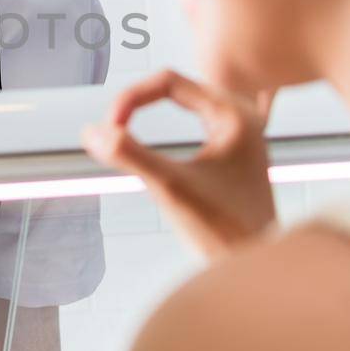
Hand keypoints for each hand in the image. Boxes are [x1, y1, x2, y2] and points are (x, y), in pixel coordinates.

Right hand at [82, 70, 275, 259]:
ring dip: (150, 112)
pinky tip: (151, 146)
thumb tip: (91, 132)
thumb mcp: (170, 189)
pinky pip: (192, 122)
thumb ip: (130, 156)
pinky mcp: (232, 153)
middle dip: (137, 102)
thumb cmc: (228, 232)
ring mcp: (238, 135)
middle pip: (176, 88)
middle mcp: (241, 118)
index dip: (131, 97)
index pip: (170, 81)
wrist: (258, 268)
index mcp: (234, 115)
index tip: (110, 127)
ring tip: (123, 131)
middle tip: (113, 130)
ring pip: (184, 104)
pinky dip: (165, 127)